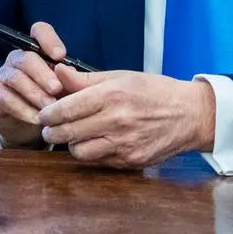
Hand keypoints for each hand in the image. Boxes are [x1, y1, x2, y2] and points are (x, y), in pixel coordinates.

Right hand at [0, 21, 68, 147]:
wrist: (28, 128)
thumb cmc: (51, 102)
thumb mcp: (66, 91)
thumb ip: (70, 81)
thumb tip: (74, 76)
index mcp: (37, 51)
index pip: (39, 31)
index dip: (49, 40)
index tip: (61, 56)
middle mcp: (18, 59)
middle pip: (27, 58)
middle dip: (43, 74)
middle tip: (57, 89)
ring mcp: (4, 75)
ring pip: (15, 78)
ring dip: (34, 93)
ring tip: (49, 108)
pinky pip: (6, 98)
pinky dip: (23, 109)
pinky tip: (37, 120)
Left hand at [37, 68, 215, 168]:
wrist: (190, 115)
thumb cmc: (154, 91)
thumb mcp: (120, 77)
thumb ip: (85, 80)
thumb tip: (57, 71)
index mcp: (111, 96)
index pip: (65, 109)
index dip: (47, 114)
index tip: (42, 115)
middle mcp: (116, 122)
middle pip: (68, 133)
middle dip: (52, 132)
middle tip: (48, 129)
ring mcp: (124, 145)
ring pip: (80, 153)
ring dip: (71, 145)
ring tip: (72, 136)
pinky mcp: (131, 161)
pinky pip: (99, 162)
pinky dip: (91, 154)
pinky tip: (93, 143)